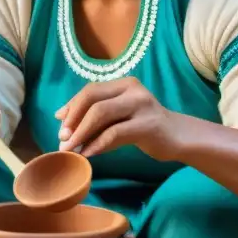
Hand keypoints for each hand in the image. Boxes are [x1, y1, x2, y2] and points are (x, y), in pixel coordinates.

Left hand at [56, 77, 180, 159]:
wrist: (177, 138)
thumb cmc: (143, 127)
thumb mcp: (118, 118)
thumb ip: (95, 117)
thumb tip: (62, 122)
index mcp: (123, 84)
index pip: (90, 90)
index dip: (72, 106)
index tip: (60, 123)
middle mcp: (132, 89)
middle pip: (92, 98)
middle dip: (73, 119)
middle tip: (62, 139)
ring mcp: (141, 105)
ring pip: (101, 114)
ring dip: (81, 133)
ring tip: (70, 149)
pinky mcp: (147, 125)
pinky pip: (114, 133)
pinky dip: (97, 144)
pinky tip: (88, 154)